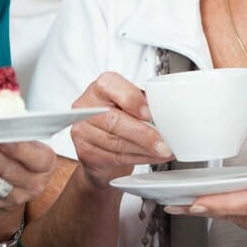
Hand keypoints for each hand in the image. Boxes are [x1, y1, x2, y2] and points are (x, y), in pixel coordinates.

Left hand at [0, 140, 57, 214]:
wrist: (13, 187)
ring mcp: (9, 197)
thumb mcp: (30, 144)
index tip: (3, 137)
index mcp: (44, 166)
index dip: (19, 149)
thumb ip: (19, 134)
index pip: (36, 159)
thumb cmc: (20, 156)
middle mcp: (31, 184)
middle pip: (7, 168)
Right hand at [69, 72, 172, 188]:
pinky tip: (152, 157)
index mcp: (101, 87)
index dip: (132, 100)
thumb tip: (164, 110)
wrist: (100, 144)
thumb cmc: (119, 117)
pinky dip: (138, 159)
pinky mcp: (85, 152)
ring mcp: (83, 130)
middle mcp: (87, 106)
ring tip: (163, 151)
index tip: (149, 113)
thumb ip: (142, 101)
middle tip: (163, 144)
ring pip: (116, 143)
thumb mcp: (130, 102)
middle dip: (144, 135)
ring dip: (145, 151)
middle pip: (114, 121)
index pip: (112, 87)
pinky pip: (115, 157)